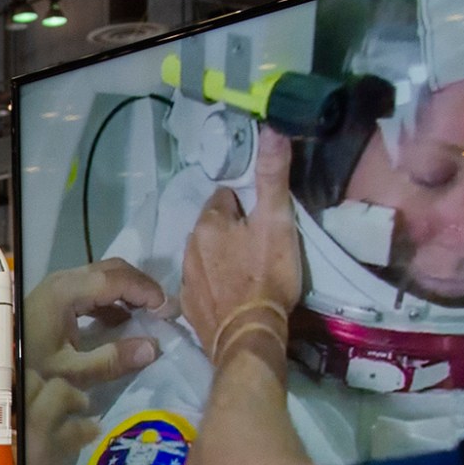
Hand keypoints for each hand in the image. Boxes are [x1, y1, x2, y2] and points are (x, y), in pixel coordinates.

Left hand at [21, 258, 167, 464]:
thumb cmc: (29, 370)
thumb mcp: (72, 372)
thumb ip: (113, 359)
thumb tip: (153, 347)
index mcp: (66, 291)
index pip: (118, 278)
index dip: (147, 291)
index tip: (169, 311)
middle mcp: (62, 281)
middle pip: (112, 270)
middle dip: (140, 287)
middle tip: (163, 311)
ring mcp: (56, 287)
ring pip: (102, 277)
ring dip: (127, 292)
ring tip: (147, 316)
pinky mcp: (53, 298)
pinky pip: (90, 289)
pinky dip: (110, 300)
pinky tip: (121, 321)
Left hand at [181, 127, 302, 364]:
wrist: (248, 335)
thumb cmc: (266, 276)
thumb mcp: (278, 222)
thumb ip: (273, 177)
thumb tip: (270, 129)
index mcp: (208, 224)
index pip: (225, 198)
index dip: (246, 206)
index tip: (262, 219)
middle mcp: (189, 246)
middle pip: (213, 227)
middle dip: (231, 230)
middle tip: (258, 245)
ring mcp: (186, 278)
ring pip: (205, 254)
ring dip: (222, 256)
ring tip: (246, 269)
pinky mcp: (188, 307)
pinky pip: (201, 283)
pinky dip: (214, 283)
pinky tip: (231, 293)